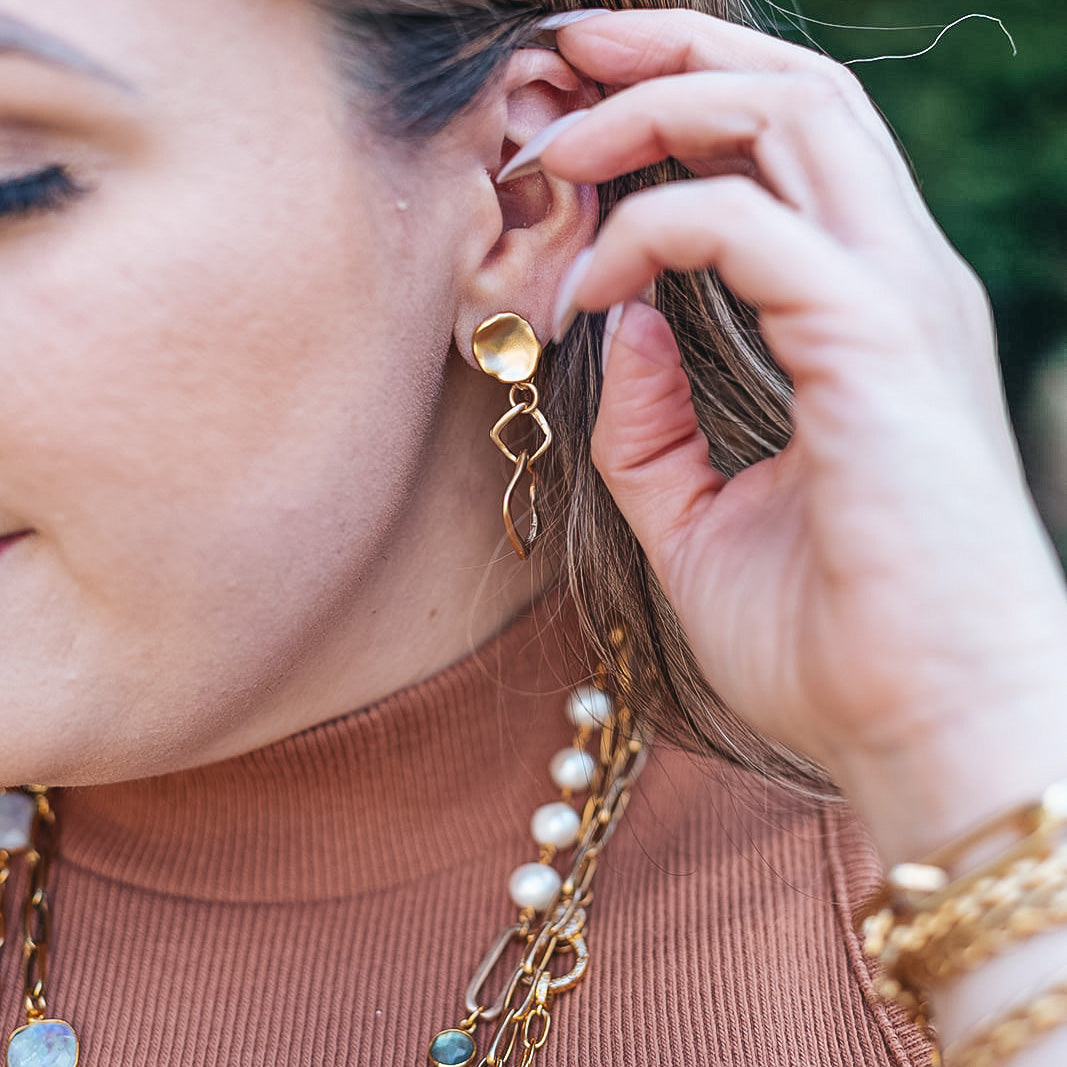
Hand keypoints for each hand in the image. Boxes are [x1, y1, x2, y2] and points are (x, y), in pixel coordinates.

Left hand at [527, 10, 1066, 854]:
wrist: (926, 728)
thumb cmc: (830, 642)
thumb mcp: (699, 522)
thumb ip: (651, 425)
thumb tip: (621, 322)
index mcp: (861, 317)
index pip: (781, 153)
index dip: (677, 111)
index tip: (576, 132)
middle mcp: (891, 282)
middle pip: (790, 92)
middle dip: (666, 53)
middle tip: (561, 56)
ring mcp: (896, 302)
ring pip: (787, 113)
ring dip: (656, 102)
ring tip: (557, 138)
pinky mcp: (877, 344)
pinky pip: (745, 224)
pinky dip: (653, 229)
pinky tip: (590, 286)